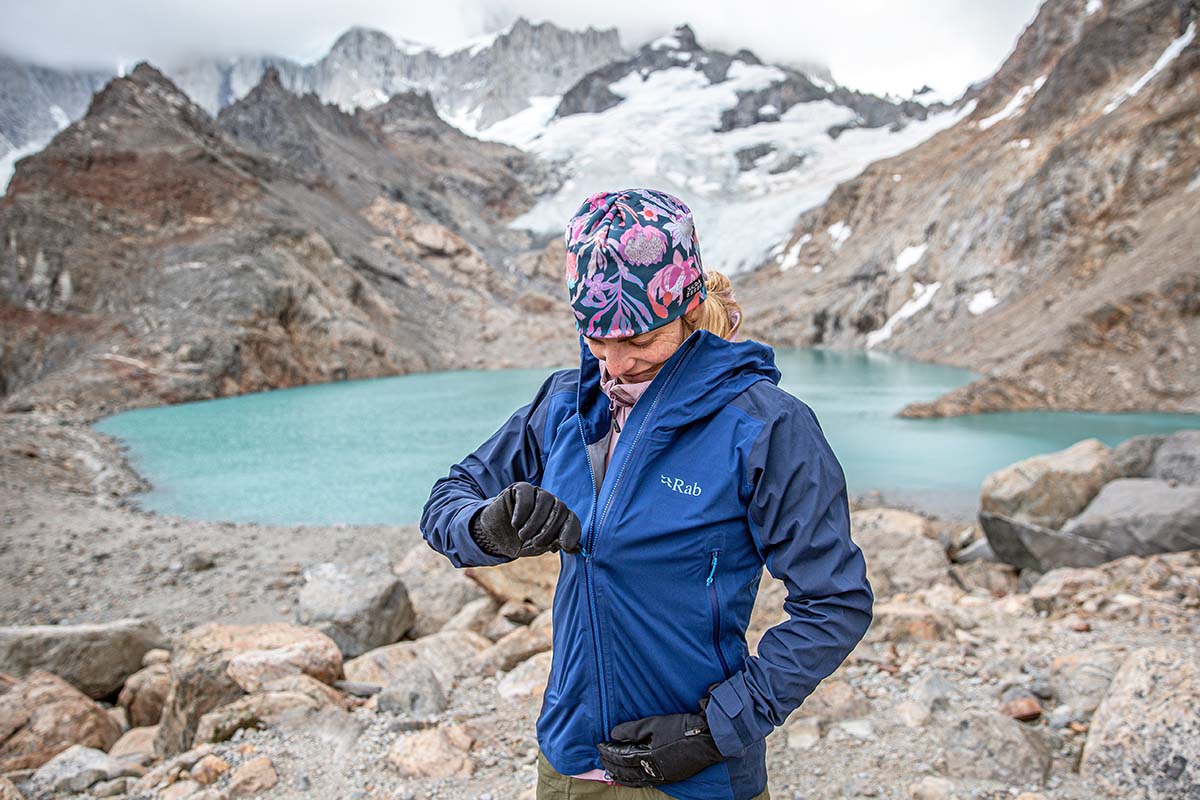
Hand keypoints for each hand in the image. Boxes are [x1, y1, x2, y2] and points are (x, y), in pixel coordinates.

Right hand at [470, 482, 581, 558]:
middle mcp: (551, 502)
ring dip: (535, 522)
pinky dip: (522, 511)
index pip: (572, 519)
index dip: (571, 531)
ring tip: (522, 536)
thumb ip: (556, 543)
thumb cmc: (521, 542)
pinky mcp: (520, 488)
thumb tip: (577, 548)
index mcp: (560, 516)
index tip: (565, 546)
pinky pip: (527, 495)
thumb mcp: (539, 547)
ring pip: (545, 500)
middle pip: (561, 509)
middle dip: (550, 530)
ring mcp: (536, 493)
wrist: (496, 537)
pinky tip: (515, 524)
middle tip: (536, 543)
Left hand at [597, 705, 723, 786]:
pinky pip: (646, 781)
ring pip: (635, 780)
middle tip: (601, 759)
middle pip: (624, 772)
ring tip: (611, 770)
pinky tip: (632, 777)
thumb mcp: (654, 724)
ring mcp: (661, 776)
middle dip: (611, 765)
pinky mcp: (670, 778)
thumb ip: (632, 730)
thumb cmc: (681, 729)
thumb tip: (614, 734)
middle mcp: (651, 771)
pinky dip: (634, 780)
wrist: (708, 739)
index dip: (608, 752)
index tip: (599, 746)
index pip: (620, 757)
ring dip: (621, 775)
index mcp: (646, 757)